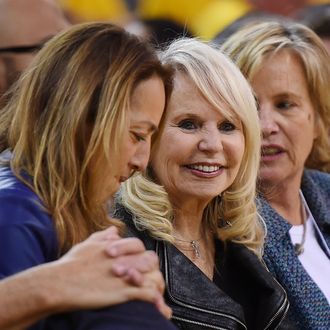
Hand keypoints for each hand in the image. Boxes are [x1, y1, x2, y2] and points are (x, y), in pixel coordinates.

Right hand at [46, 227, 170, 317]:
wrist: (60, 283)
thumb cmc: (70, 264)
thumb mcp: (87, 245)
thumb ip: (102, 236)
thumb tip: (113, 230)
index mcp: (116, 247)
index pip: (138, 245)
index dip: (138, 253)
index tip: (135, 262)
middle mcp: (124, 258)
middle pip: (149, 259)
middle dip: (149, 267)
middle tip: (147, 277)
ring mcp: (125, 275)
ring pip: (153, 275)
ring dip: (155, 284)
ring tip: (155, 293)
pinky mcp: (123, 292)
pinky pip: (148, 294)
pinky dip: (154, 299)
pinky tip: (155, 305)